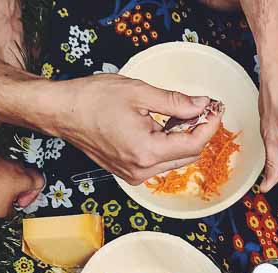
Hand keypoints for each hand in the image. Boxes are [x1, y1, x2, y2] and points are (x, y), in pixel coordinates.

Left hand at [0, 152, 43, 216]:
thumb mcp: (3, 212)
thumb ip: (12, 211)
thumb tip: (10, 212)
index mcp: (23, 178)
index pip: (40, 181)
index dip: (33, 195)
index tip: (22, 202)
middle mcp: (12, 165)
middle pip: (24, 175)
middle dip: (19, 189)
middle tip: (12, 200)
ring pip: (8, 170)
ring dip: (5, 183)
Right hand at [51, 76, 223, 184]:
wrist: (62, 112)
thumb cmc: (93, 99)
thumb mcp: (139, 92)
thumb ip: (175, 102)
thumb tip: (202, 105)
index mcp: (147, 151)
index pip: (193, 144)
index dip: (209, 125)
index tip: (216, 109)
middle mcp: (143, 171)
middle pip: (188, 155)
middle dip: (199, 131)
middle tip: (202, 107)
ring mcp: (135, 176)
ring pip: (175, 160)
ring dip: (183, 138)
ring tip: (180, 113)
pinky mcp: (130, 174)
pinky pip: (159, 163)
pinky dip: (167, 145)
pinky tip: (164, 126)